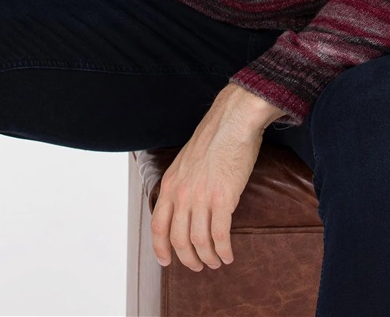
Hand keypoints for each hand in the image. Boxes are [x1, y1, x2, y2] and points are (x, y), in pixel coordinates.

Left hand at [150, 84, 284, 271]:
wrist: (232, 122)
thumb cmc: (213, 139)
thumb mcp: (185, 162)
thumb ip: (181, 184)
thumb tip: (183, 206)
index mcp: (170, 184)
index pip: (158, 225)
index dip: (160, 248)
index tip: (166, 262)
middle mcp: (182, 194)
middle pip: (178, 240)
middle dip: (188, 259)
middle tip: (199, 266)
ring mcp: (201, 197)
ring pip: (199, 242)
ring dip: (208, 258)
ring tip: (217, 262)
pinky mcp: (223, 199)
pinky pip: (220, 236)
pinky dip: (224, 251)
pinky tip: (229, 255)